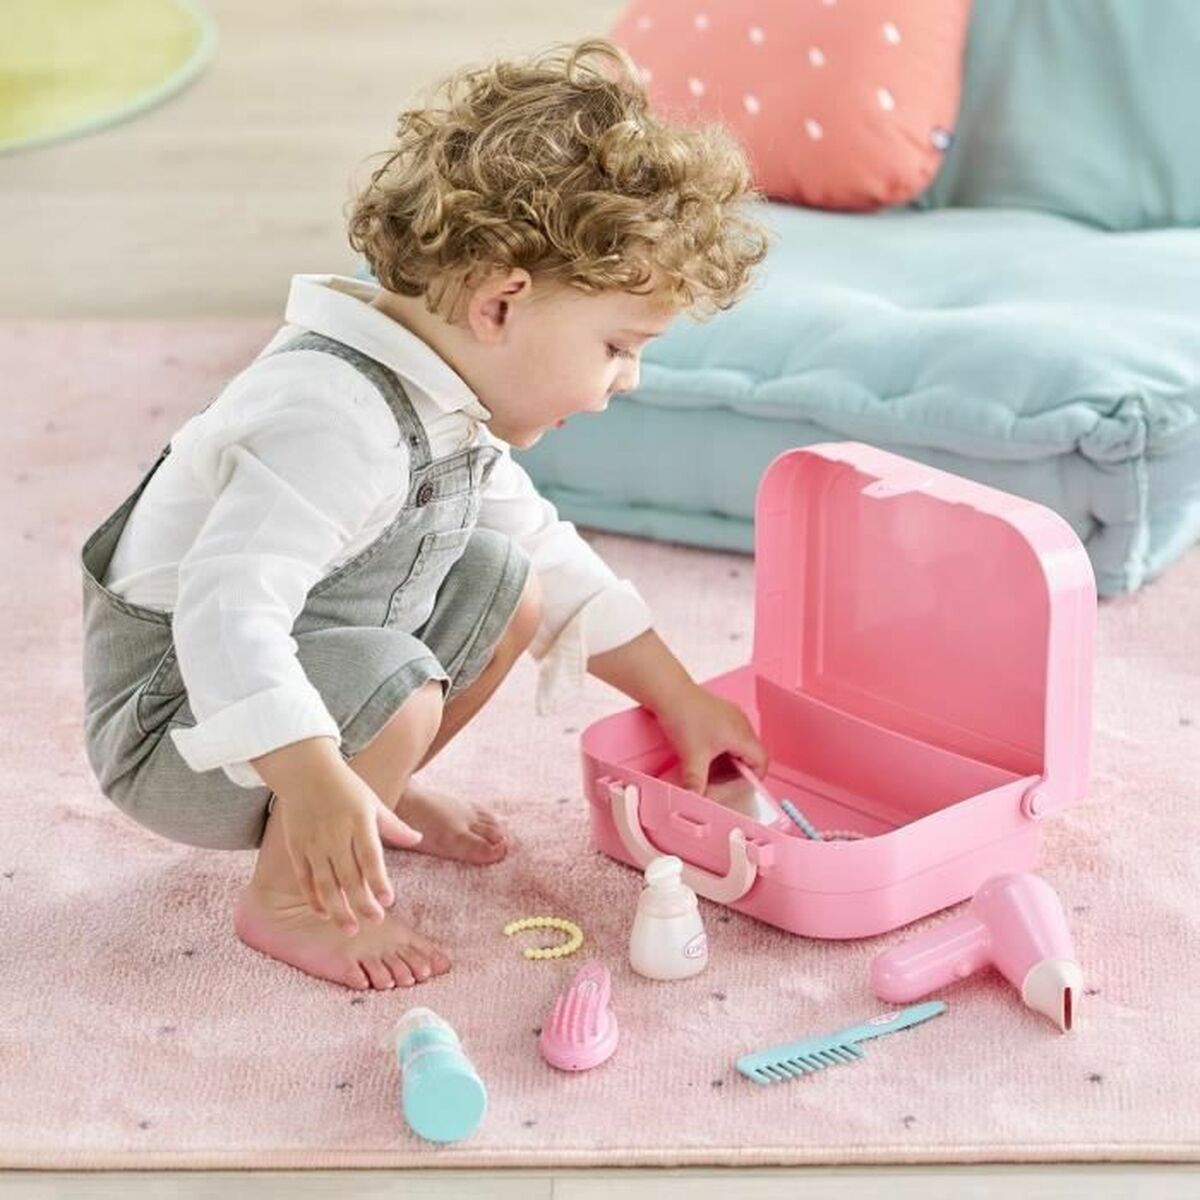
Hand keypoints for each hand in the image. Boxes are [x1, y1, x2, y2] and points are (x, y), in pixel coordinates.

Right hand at [270, 759, 422, 935]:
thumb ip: (393, 825)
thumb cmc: (345, 787)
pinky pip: (304, 878)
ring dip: (337, 908)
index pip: (370, 856)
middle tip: (375, 922)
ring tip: (350, 929)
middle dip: (361, 902)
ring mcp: (313, 842)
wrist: (304, 771)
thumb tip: (417, 839)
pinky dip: (313, 897)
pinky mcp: (296, 847)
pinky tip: (324, 913)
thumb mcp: (372, 802)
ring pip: (325, 883)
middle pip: (349, 875)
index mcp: (358, 821)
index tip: (388, 901)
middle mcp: (335, 834)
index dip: (378, 880)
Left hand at [654, 682, 767, 794]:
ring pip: (738, 748)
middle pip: (749, 758)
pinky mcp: (719, 715)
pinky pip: (728, 738)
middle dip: (734, 775)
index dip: (751, 781)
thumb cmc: (684, 715)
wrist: (668, 691)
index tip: (735, 791)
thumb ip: (696, 782)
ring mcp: (731, 718)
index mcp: (742, 735)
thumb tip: (696, 799)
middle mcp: (741, 725)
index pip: (761, 763)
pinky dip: (719, 753)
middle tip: (718, 786)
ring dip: (726, 764)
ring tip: (707, 774)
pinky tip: (702, 758)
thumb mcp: (692, 756)